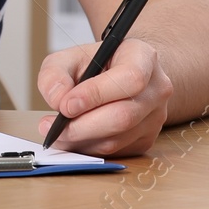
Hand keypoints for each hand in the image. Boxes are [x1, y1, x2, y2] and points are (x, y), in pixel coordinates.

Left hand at [36, 37, 173, 156]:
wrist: (121, 74)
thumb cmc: (96, 63)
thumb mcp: (70, 57)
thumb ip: (55, 74)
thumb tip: (58, 100)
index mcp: (143, 57)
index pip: (129, 79)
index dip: (97, 94)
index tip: (65, 105)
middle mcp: (156, 88)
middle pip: (124, 116)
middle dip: (82, 126)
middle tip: (51, 127)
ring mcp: (156, 117)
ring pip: (117, 139)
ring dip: (81, 140)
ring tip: (56, 132)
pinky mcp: (146, 139)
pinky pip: (116, 151)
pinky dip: (89, 148)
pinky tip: (73, 137)